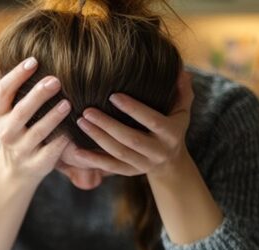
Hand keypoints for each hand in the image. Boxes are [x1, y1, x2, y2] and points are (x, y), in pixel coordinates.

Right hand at [0, 57, 71, 181]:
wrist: (15, 171)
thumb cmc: (15, 129)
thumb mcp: (4, 110)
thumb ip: (6, 86)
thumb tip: (6, 52)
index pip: (4, 91)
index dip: (17, 75)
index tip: (34, 60)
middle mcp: (6, 132)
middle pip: (21, 111)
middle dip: (38, 95)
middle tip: (56, 80)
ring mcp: (21, 150)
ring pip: (38, 133)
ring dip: (53, 117)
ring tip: (68, 102)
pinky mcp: (37, 165)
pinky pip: (51, 151)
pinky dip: (63, 140)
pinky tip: (75, 128)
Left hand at [73, 71, 194, 178]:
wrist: (171, 162)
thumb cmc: (172, 126)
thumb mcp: (182, 110)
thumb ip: (182, 90)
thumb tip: (180, 69)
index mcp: (171, 133)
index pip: (152, 121)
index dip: (134, 109)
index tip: (113, 96)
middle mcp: (158, 151)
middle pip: (131, 139)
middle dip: (108, 125)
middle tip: (87, 110)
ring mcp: (144, 164)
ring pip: (118, 153)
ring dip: (98, 138)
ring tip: (81, 122)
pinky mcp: (131, 172)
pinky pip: (111, 167)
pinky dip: (94, 160)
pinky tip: (77, 151)